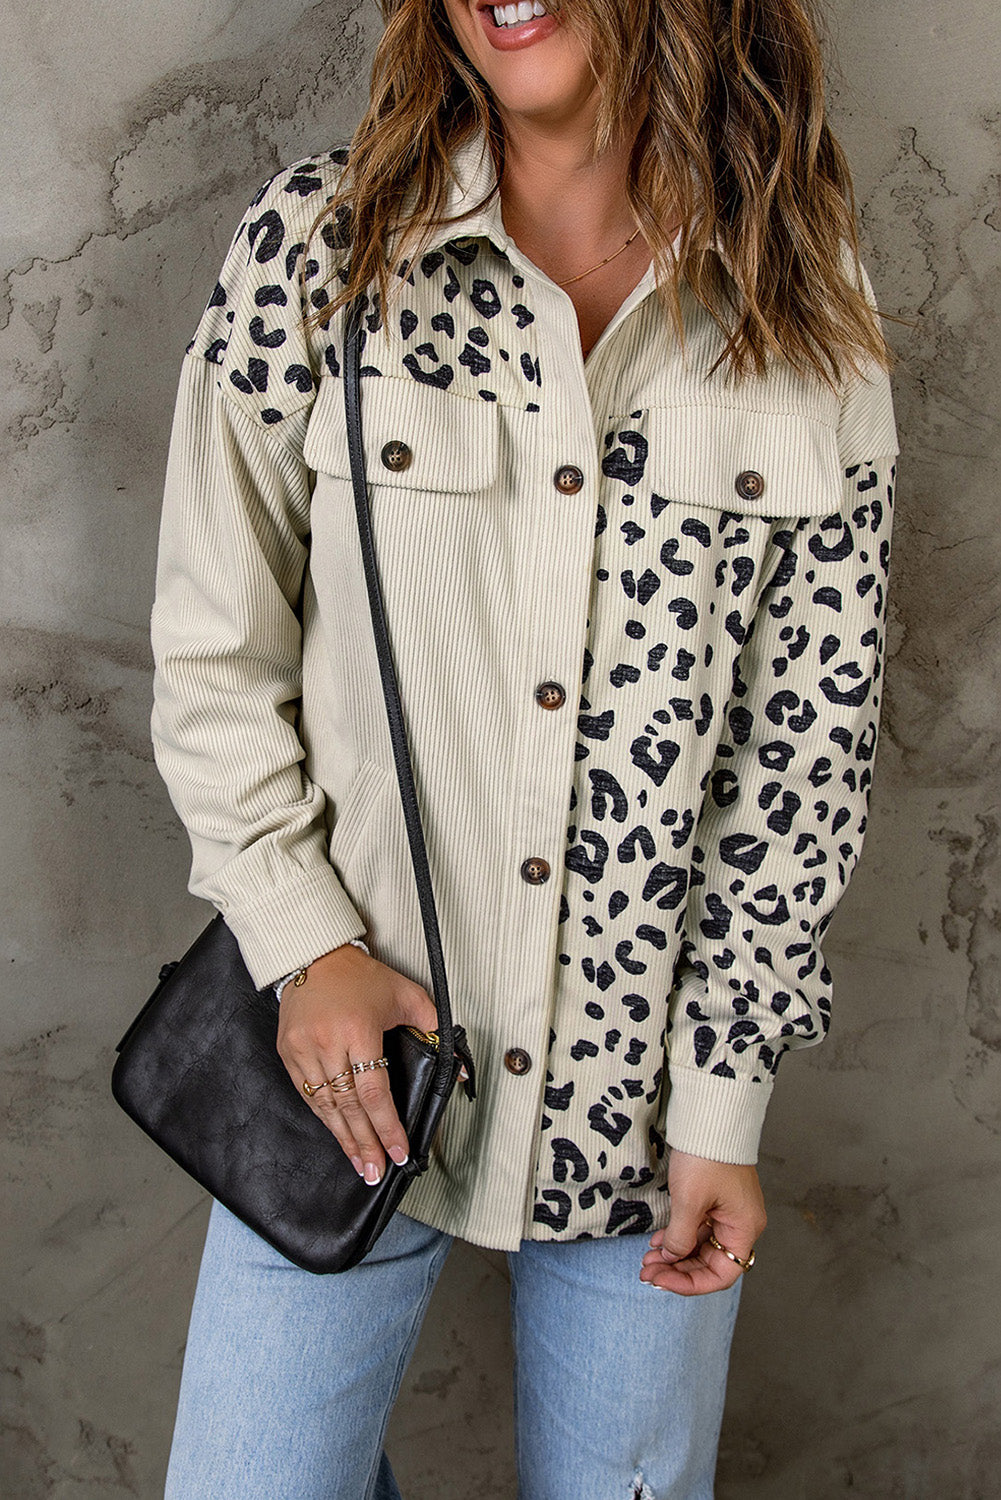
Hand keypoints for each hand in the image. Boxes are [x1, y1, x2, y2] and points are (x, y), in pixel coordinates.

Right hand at [276, 944, 439, 1185]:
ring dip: (344, 1138)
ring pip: (326, 1105)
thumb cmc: (362, 977)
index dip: (387, 1127)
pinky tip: (337, 1134)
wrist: (314, 955)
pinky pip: (307, 1094)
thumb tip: (461, 1067)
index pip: (374, 1092)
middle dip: (366, 1143)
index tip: (399, 1153)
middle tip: (376, 1172)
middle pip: (349, 1106)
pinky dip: (324, 1117)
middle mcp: (328, 1042)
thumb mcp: (406, 994)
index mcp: (358, 1030)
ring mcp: (303, 1048)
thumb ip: (435, 1027)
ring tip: (359, 1164)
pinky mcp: (288, 1051)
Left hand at [639, 1150, 765, 1295]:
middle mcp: (740, 1223)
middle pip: (710, 1262)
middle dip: (678, 1269)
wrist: (709, 1116)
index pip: (722, 1273)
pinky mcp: (715, 1199)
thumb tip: (672, 1257)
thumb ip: (680, 1236)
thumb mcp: (689, 1201)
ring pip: (701, 1246)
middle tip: (647, 1271)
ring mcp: (727, 1211)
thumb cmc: (706, 1155)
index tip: (663, 1281)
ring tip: (648, 1259)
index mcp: (744, 1227)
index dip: (691, 1283)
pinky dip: (678, 1236)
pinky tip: (657, 1241)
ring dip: (675, 1254)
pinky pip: (698, 1228)